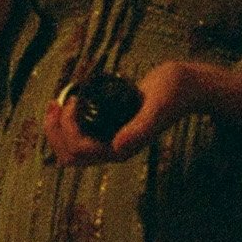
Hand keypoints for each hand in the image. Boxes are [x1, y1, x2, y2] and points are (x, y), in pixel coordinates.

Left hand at [42, 58, 205, 167]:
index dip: (68, 128)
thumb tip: (116, 148)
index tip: (76, 100)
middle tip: (57, 103)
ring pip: (71, 148)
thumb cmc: (174, 93)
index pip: (79, 150)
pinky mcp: (111, 126)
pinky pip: (80, 132)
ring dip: (57, 128)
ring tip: (56, 103)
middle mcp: (114, 148)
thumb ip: (140, 128)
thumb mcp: (158, 107)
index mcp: (123, 149)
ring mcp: (111, 138)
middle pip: (69, 155)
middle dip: (55, 131)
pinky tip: (70, 100)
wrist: (186, 86)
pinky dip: (67, 121)